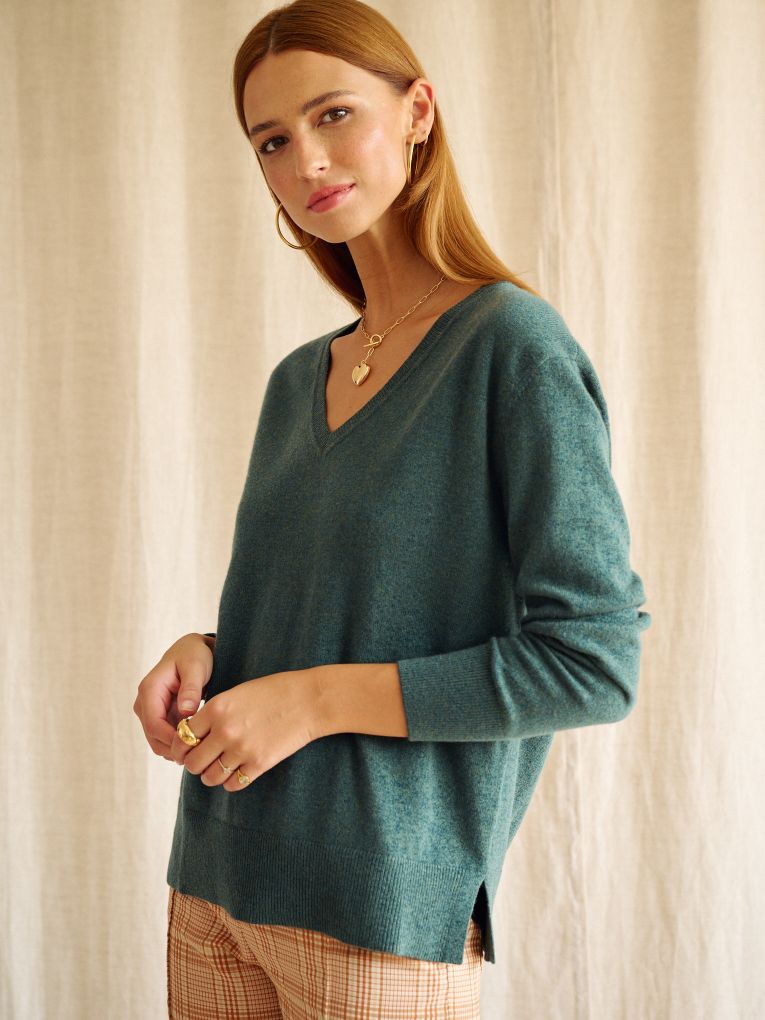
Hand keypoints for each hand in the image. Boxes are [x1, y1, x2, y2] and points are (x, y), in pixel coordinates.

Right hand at [133, 633, 213, 760]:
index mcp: (149, 690)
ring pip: (158, 741)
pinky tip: (198, 743)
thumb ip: (190, 688)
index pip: (154, 724)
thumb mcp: (196, 666)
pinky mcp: (158, 716)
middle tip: (200, 753)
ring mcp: (150, 711)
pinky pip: (165, 737)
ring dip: (177, 748)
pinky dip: (179, 744)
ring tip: (201, 749)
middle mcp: (144, 702)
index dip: (171, 739)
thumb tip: (186, 711)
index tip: (193, 746)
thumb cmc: (195, 655)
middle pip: (153, 737)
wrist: (192, 650)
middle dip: (175, 748)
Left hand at [167, 669, 319, 791]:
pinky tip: (237, 772)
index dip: (181, 746)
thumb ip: (214, 711)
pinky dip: (231, 782)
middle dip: (194, 764)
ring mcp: (241, 749)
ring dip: (210, 775)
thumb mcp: (238, 692)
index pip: (182, 737)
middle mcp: (224, 730)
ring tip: (218, 769)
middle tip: (202, 761)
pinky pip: (232, 784)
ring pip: (210, 777)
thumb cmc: (275, 691)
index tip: (186, 749)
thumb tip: (193, 733)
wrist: (309, 700)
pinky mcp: (259, 764)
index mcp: (216, 707)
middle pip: (192, 762)